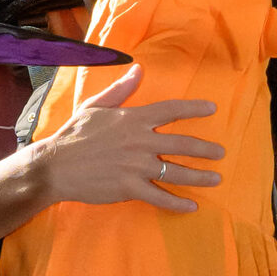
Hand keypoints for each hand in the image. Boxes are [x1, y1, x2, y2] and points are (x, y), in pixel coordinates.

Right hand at [37, 61, 222, 214]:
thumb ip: (121, 89)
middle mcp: (140, 141)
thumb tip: (138, 69)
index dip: (194, 108)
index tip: (213, 108)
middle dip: (205, 149)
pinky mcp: (130, 188)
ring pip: (176, 172)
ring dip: (199, 176)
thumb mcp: (96, 106)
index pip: (171, 110)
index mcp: (133, 119)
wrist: (55, 166)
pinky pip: (160, 197)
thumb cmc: (74, 134)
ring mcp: (137, 166)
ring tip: (216, 178)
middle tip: (220, 152)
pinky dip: (177, 203)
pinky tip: (191, 206)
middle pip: (182, 144)